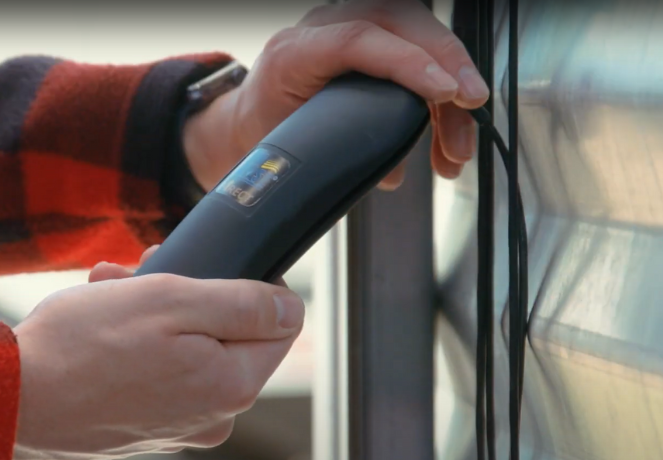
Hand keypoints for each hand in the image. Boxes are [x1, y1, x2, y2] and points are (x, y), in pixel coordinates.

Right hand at [11, 247, 303, 459]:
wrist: (10, 403)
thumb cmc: (82, 347)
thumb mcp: (170, 300)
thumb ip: (242, 303)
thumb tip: (291, 308)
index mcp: (232, 387)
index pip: (281, 324)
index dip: (250, 284)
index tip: (204, 267)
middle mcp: (213, 417)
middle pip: (227, 334)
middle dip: (187, 294)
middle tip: (140, 271)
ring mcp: (177, 428)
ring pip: (187, 349)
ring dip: (152, 312)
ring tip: (107, 292)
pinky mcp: (143, 431)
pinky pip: (156, 374)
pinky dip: (133, 344)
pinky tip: (96, 322)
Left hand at [184, 0, 488, 191]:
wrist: (252, 122)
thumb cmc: (268, 133)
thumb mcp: (292, 146)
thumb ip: (338, 151)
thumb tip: (392, 170)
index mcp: (294, 52)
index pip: (358, 39)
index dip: (407, 63)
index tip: (444, 92)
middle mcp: (322, 28)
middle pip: (400, 25)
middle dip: (448, 64)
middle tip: (470, 106)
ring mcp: (346, 24)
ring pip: (417, 36)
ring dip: (450, 88)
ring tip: (457, 147)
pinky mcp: (369, 36)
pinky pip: (415, 49)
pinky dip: (439, 93)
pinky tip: (447, 137)